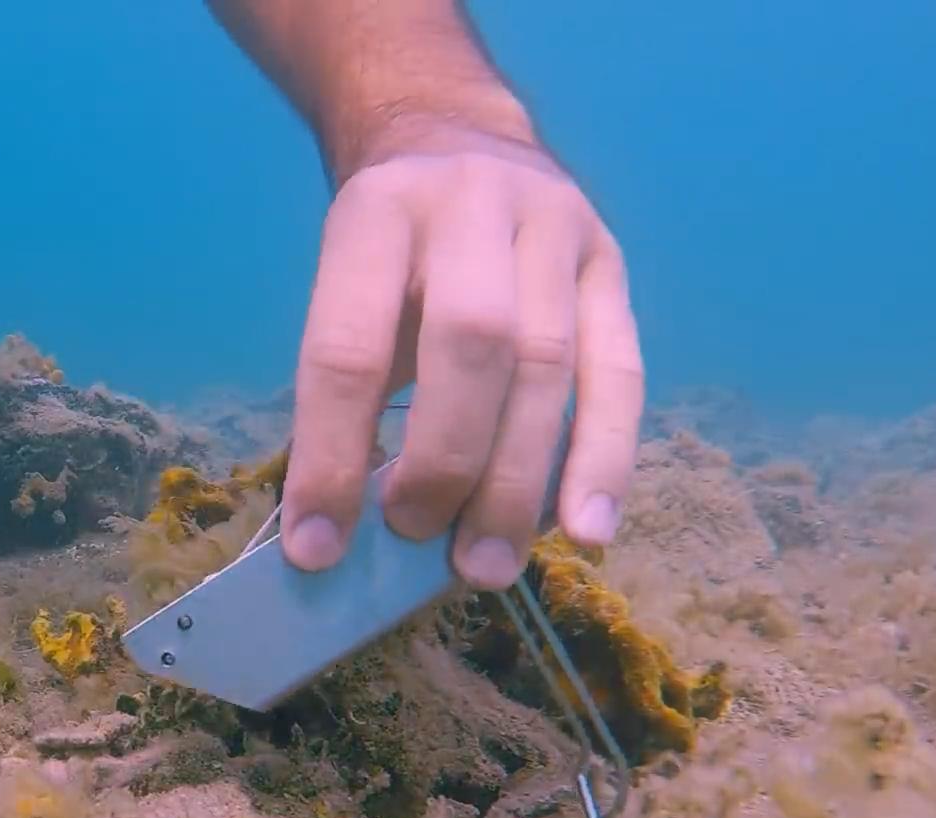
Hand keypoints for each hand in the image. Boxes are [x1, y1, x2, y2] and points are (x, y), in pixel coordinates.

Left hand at [279, 121, 643, 589]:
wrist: (457, 135)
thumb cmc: (391, 251)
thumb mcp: (347, 290)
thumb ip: (348, 393)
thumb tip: (340, 530)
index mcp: (376, 212)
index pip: (349, 347)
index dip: (330, 456)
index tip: (316, 546)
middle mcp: (471, 205)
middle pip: (471, 343)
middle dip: (444, 460)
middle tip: (415, 537)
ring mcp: (556, 227)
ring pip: (550, 365)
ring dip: (518, 481)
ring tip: (486, 565)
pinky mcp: (612, 263)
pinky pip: (619, 373)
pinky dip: (604, 459)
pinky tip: (585, 530)